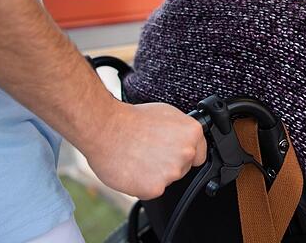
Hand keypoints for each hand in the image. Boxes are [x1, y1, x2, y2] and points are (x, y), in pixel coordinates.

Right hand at [83, 100, 206, 199]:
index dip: (185, 153)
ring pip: (166, 180)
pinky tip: (132, 169)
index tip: (173, 152)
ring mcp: (171, 173)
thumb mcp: (166, 114)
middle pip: (182, 168)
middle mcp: (185, 153)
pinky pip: (151, 190)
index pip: (199, 153)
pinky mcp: (154, 188)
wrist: (105, 129)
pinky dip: (141, 184)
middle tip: (149, 151)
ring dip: (154, 174)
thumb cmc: (131, 119)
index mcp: (192, 134)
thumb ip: (181, 131)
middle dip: (168, 163)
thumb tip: (185, 139)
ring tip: (138, 157)